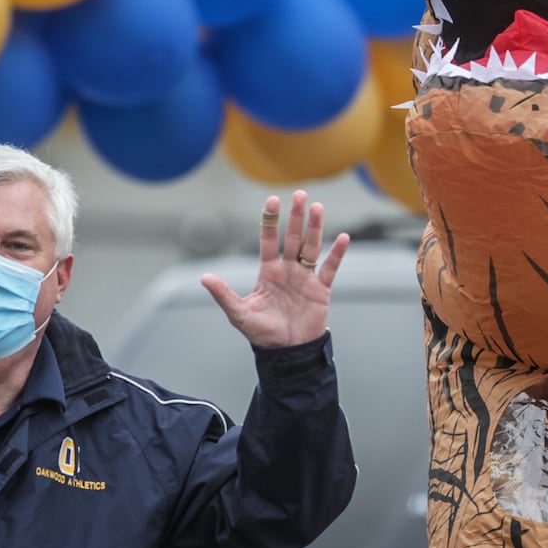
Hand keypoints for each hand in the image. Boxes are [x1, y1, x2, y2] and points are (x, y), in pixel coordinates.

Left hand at [200, 190, 349, 347]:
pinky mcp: (321, 290)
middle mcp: (288, 270)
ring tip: (318, 207)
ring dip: (315, 228)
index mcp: (268, 272)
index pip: (269, 240)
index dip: (270, 221)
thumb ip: (224, 294)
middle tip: (300, 194)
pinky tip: (343, 238)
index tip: (272, 201)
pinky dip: (337, 254)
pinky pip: (330, 268)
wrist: (287, 352)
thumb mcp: (239, 314)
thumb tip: (203, 277)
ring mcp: (305, 278)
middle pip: (293, 237)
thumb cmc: (262, 334)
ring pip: (312, 247)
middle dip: (296, 216)